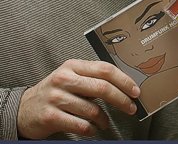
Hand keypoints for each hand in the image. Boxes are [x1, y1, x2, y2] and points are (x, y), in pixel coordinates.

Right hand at [17, 59, 139, 138]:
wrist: (24, 109)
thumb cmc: (56, 91)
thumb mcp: (72, 77)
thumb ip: (93, 77)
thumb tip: (123, 85)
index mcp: (73, 66)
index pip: (105, 69)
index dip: (123, 80)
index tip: (135, 91)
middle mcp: (64, 79)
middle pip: (102, 88)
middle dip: (121, 99)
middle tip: (131, 108)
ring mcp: (56, 98)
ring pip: (92, 109)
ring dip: (104, 119)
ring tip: (105, 122)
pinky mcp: (50, 117)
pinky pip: (80, 125)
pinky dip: (91, 129)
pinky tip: (92, 129)